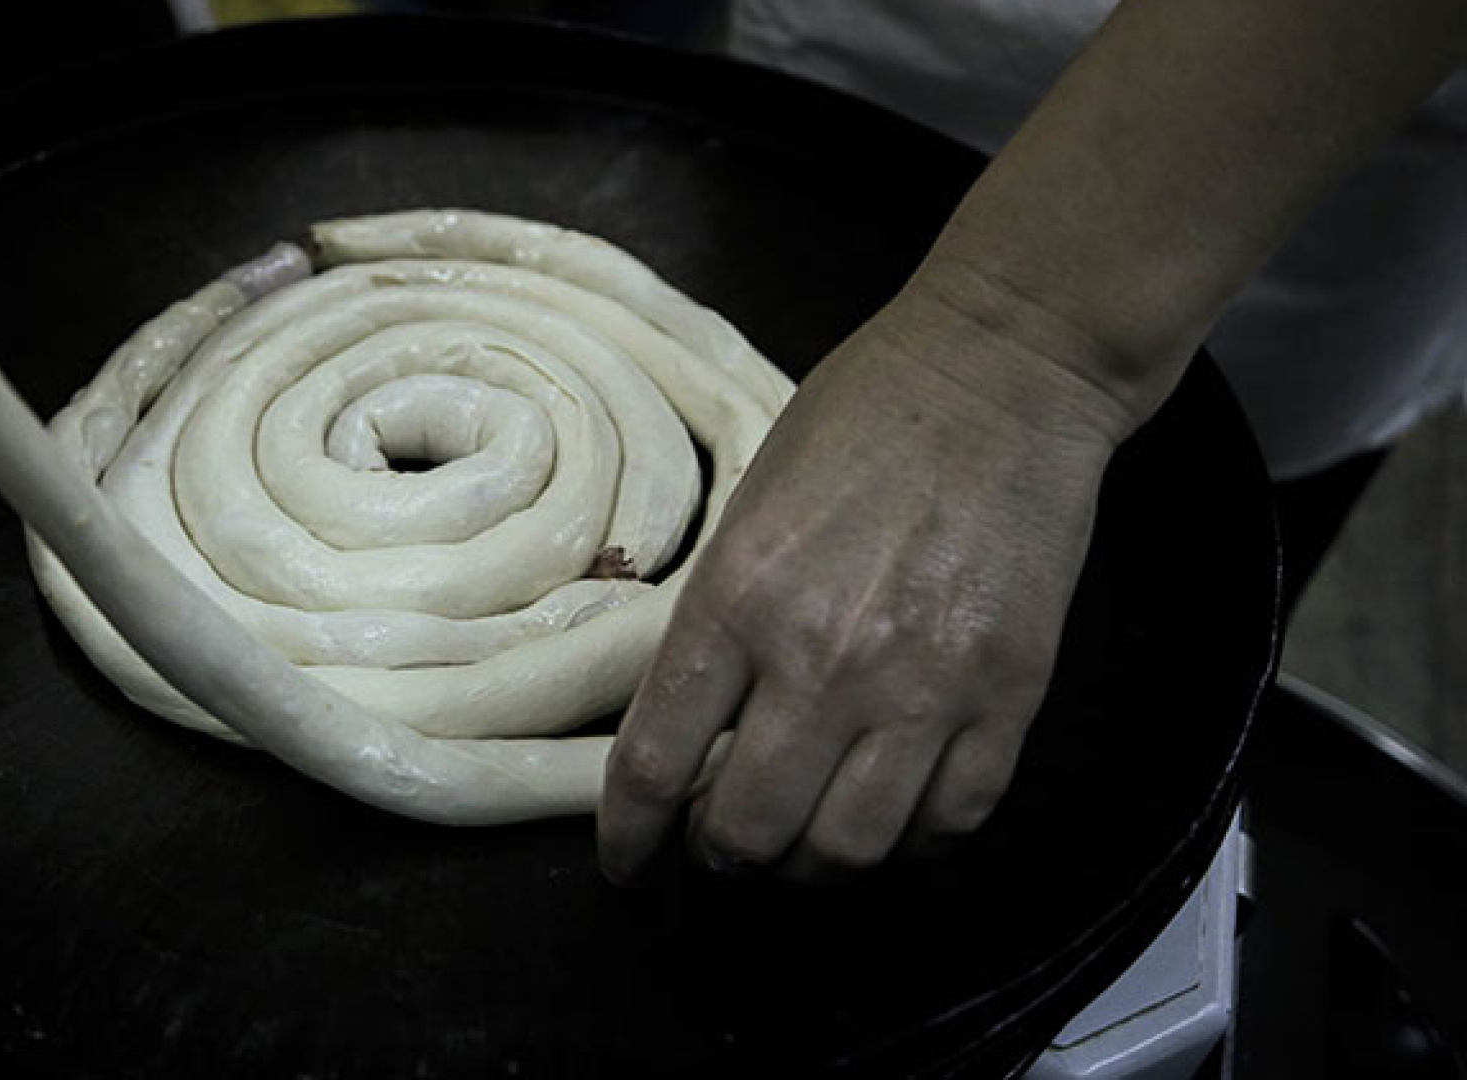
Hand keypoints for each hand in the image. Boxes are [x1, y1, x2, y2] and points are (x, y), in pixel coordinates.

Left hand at [597, 281, 1138, 883]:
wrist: (1001, 375)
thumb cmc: (862, 423)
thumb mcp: (746, 510)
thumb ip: (716, 625)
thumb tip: (694, 734)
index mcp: (738, 599)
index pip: (655, 764)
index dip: (629, 837)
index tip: (627, 862)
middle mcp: (825, 658)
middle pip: (748, 832)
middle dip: (721, 857)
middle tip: (724, 841)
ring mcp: (926, 684)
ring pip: (849, 850)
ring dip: (813, 866)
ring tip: (806, 838)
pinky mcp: (1011, 692)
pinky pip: (953, 822)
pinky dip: (913, 842)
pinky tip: (895, 816)